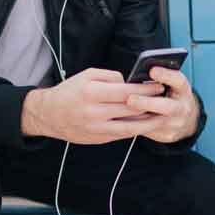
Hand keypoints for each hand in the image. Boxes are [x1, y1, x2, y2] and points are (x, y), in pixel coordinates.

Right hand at [20, 67, 165, 143]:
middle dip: (151, 104)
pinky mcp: (99, 139)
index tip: (158, 86)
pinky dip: (136, 129)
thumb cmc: (70, 92)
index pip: (127, 92)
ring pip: (131, 126)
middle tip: (164, 99)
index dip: (146, 90)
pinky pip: (123, 135)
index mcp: (92, 92)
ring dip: (149, 121)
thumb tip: (130, 83)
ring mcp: (97, 128)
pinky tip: (146, 124)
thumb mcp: (87, 75)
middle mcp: (95, 112)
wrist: (49, 115)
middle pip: (132, 109)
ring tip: (162, 115)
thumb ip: (110, 76)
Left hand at [121, 65, 199, 143]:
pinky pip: (147, 131)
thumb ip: (157, 80)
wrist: (184, 119)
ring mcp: (175, 124)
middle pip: (168, 107)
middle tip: (130, 99)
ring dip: (135, 117)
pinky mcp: (166, 135)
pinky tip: (120, 121)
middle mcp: (182, 108)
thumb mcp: (170, 84)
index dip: (166, 76)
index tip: (152, 70)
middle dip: (147, 103)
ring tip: (118, 111)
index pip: (179, 81)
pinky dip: (132, 125)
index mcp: (183, 90)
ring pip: (154, 123)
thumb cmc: (170, 95)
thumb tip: (136, 77)